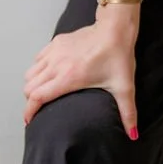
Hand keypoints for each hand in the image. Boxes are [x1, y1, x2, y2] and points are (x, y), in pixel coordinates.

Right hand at [23, 18, 138, 137]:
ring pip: (30, 73)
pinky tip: (49, 74)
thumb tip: (133, 135)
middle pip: (29, 87)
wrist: (115, 28)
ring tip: (42, 93)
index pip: (37, 97)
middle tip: (38, 108)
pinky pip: (37, 59)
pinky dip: (38, 69)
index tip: (30, 121)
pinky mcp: (56, 42)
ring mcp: (54, 52)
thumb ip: (128, 113)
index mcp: (69, 78)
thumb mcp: (124, 87)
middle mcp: (57, 65)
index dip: (29, 111)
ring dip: (33, 85)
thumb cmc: (118, 55)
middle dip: (31, 101)